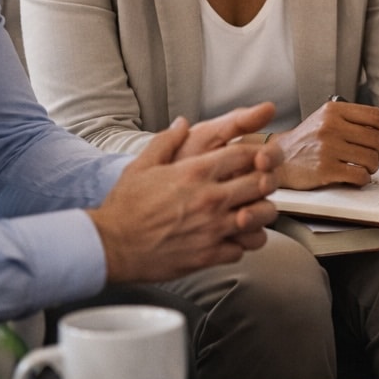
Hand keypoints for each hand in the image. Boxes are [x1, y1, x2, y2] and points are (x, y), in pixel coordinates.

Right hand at [88, 103, 281, 283]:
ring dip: (262, 212)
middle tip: (262, 182)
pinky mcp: (209, 254)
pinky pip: (244, 248)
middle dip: (267, 180)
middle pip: (262, 182)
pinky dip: (242, 243)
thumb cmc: (125, 208)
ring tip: (253, 211)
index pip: (246, 154)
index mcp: (196, 172)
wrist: (111, 246)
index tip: (260, 156)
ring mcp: (212, 228)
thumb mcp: (142, 165)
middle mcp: (210, 198)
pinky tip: (233, 237)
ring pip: (262, 216)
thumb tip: (182, 124)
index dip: (259, 152)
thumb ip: (166, 141)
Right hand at [274, 98, 378, 189]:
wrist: (277, 159)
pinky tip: (357, 177)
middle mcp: (330, 126)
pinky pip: (359, 175)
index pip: (374, 115)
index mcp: (333, 110)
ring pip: (370, 158)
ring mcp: (327, 148)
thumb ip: (361, 118)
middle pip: (376, 138)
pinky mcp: (324, 169)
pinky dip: (364, 178)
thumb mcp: (330, 120)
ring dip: (374, 166)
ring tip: (366, 167)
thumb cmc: (307, 140)